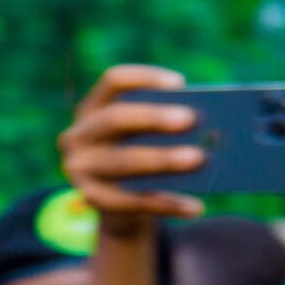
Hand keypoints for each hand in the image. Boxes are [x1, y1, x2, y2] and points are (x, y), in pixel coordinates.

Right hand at [58, 64, 206, 219]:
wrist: (119, 202)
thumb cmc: (141, 152)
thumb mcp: (146, 133)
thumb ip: (165, 123)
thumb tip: (206, 126)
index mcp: (93, 108)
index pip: (113, 81)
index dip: (145, 78)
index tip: (179, 83)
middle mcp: (78, 136)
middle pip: (115, 118)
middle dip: (153, 118)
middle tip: (190, 119)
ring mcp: (79, 169)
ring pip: (123, 161)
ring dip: (162, 159)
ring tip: (199, 158)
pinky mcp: (92, 199)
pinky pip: (131, 201)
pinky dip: (166, 203)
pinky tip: (195, 206)